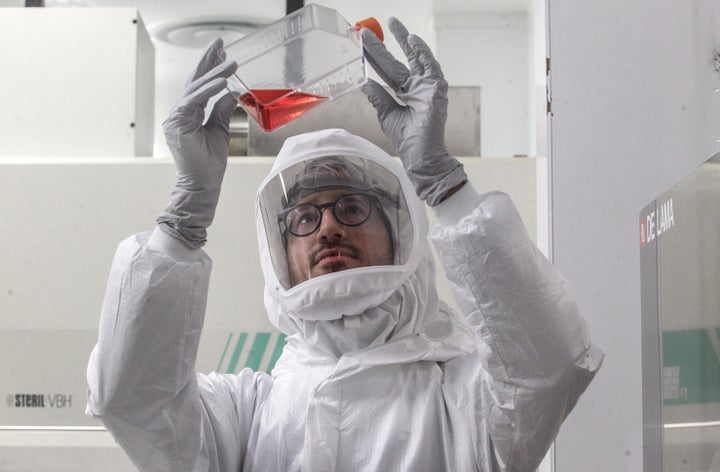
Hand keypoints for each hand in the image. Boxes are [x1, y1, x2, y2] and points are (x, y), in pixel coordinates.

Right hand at [156, 38, 238, 247]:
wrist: (203, 185)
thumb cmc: (210, 164)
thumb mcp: (220, 131)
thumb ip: (222, 111)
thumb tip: (231, 94)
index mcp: (188, 113)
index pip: (200, 85)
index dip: (210, 67)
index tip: (222, 51)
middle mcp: (179, 112)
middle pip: (194, 80)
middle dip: (208, 60)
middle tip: (221, 42)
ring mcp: (176, 118)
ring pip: (195, 88)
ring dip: (213, 73)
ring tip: (230, 62)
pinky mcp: (178, 124)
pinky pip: (194, 101)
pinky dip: (208, 90)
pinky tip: (221, 82)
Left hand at [361, 18, 465, 205]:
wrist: (420, 157)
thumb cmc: (407, 141)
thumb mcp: (387, 114)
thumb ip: (378, 97)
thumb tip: (365, 81)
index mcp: (403, 94)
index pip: (386, 70)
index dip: (374, 57)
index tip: (362, 43)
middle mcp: (415, 87)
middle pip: (398, 60)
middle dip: (384, 44)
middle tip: (368, 30)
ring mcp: (426, 87)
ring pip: (414, 58)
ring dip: (404, 40)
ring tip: (393, 23)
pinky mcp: (436, 90)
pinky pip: (430, 66)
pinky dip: (423, 52)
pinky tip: (412, 40)